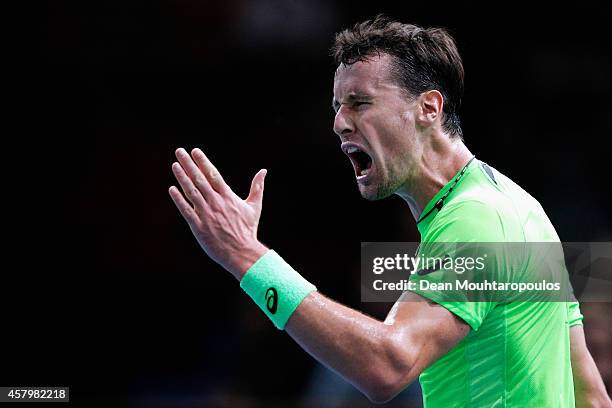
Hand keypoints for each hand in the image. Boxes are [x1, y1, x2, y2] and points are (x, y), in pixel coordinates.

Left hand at [168, 147, 268, 279]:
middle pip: (199, 179)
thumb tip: (263, 171)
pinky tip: (172, 189)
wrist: (241, 252)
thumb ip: (257, 187)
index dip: (203, 162)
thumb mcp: (255, 206)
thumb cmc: (248, 230)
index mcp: (228, 197)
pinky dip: (178, 199)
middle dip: (189, 164)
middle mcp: (216, 203)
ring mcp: (206, 214)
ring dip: (182, 178)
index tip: (195, 151)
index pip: (213, 175)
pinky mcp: (198, 226)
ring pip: (191, 192)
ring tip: (175, 165)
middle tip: (179, 151)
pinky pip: (186, 210)